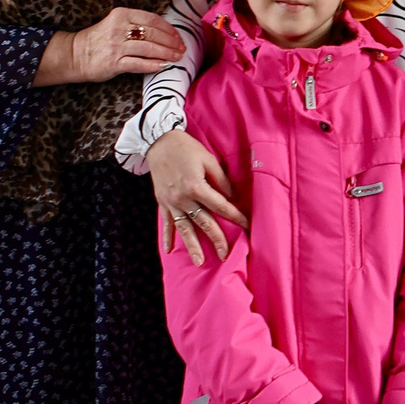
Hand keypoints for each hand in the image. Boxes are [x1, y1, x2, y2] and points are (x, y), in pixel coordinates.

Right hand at [43, 7, 183, 85]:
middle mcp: (120, 28)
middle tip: (182, 49)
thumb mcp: (116, 23)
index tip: (178, 37)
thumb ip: (136, 24)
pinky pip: (138, 63)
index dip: (169, 29)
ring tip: (177, 57)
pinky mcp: (113, 62)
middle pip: (153, 33)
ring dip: (166, 53)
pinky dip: (153, 64)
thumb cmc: (99, 39)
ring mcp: (116, 45)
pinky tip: (163, 66)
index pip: (152, 19)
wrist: (75, 54)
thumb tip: (164, 31)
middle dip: (171, 42)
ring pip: (149, 48)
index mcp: (122, 14)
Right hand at [146, 128, 247, 261]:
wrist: (158, 142)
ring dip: (192, 246)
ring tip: (199, 261)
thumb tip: (230, 198)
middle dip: (216, 239)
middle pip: (203, 222)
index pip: (220, 206)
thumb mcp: (208, 159)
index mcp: (197, 187)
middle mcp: (183, 198)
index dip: (235, 216)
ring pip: (184, 228)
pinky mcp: (162, 202)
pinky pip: (166, 222)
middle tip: (225, 255)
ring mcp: (171, 202)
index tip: (246, 226)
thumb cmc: (186, 148)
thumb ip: (221, 181)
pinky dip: (167, 236)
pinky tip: (169, 250)